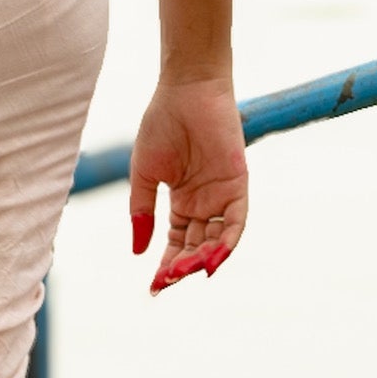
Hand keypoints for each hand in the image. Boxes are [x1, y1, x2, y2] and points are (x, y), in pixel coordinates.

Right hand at [127, 69, 248, 293]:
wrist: (185, 90)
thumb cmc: (161, 125)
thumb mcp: (144, 174)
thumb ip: (141, 211)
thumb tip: (137, 250)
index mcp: (183, 200)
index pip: (177, 242)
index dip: (166, 265)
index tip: (154, 287)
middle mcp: (205, 202)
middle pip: (197, 247)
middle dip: (181, 268)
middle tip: (165, 283)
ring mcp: (222, 195)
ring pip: (216, 240)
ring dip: (201, 260)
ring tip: (181, 273)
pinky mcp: (238, 185)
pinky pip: (235, 223)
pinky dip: (226, 244)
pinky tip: (210, 262)